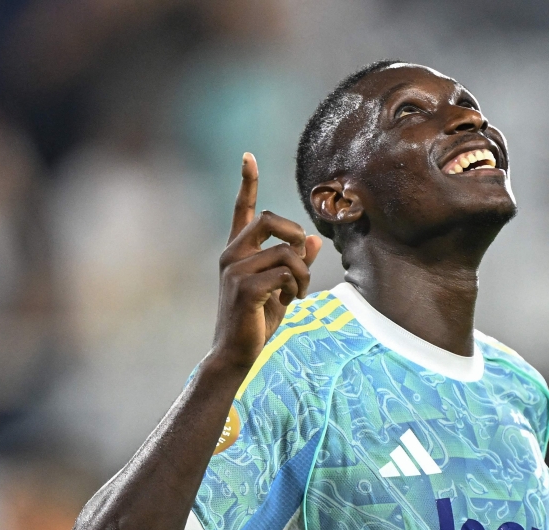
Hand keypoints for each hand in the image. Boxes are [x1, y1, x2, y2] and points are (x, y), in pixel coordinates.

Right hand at [210, 153, 321, 369]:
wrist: (236, 353)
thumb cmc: (257, 321)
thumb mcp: (281, 289)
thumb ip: (296, 264)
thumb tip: (315, 241)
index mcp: (237, 251)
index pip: (242, 210)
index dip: (247, 182)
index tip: (248, 156)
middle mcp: (232, 255)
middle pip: (269, 219)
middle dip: (294, 233)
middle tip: (302, 257)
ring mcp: (235, 270)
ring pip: (286, 252)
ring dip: (302, 273)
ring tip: (298, 293)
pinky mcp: (244, 287)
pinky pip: (285, 273)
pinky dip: (297, 286)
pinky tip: (289, 302)